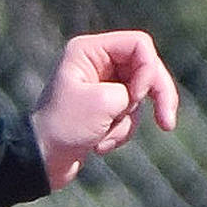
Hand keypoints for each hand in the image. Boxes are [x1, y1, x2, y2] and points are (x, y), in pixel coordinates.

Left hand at [31, 31, 178, 189]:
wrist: (40, 162)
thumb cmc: (66, 128)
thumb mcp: (106, 102)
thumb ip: (136, 87)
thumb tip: (146, 91)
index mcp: (89, 51)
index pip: (139, 45)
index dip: (148, 70)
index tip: (138, 96)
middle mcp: (96, 63)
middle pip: (147, 69)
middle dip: (156, 98)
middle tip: (167, 124)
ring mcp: (101, 86)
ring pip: (139, 98)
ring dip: (125, 123)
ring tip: (100, 138)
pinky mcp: (104, 109)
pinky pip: (129, 116)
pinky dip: (118, 133)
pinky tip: (96, 146)